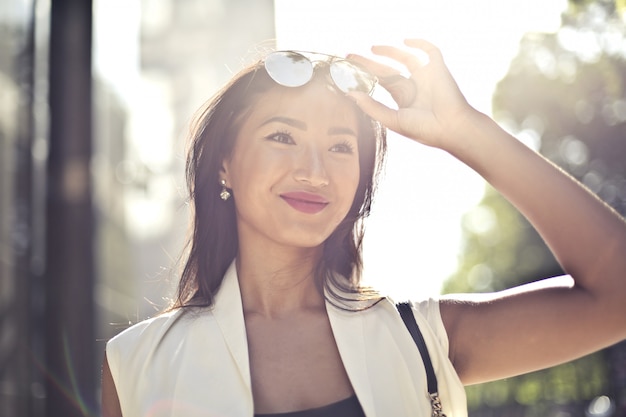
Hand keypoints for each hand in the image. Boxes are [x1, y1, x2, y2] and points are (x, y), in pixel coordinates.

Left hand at [348, 39, 475, 149]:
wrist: (451, 128)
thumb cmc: (424, 129)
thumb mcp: (393, 119)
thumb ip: (371, 106)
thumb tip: (350, 93)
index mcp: (404, 99)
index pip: (380, 83)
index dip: (366, 76)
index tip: (349, 71)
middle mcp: (414, 86)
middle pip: (388, 70)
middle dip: (370, 63)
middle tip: (351, 56)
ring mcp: (426, 77)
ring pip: (405, 58)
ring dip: (389, 51)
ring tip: (372, 48)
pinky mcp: (438, 69)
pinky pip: (431, 51)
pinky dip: (420, 43)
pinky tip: (405, 41)